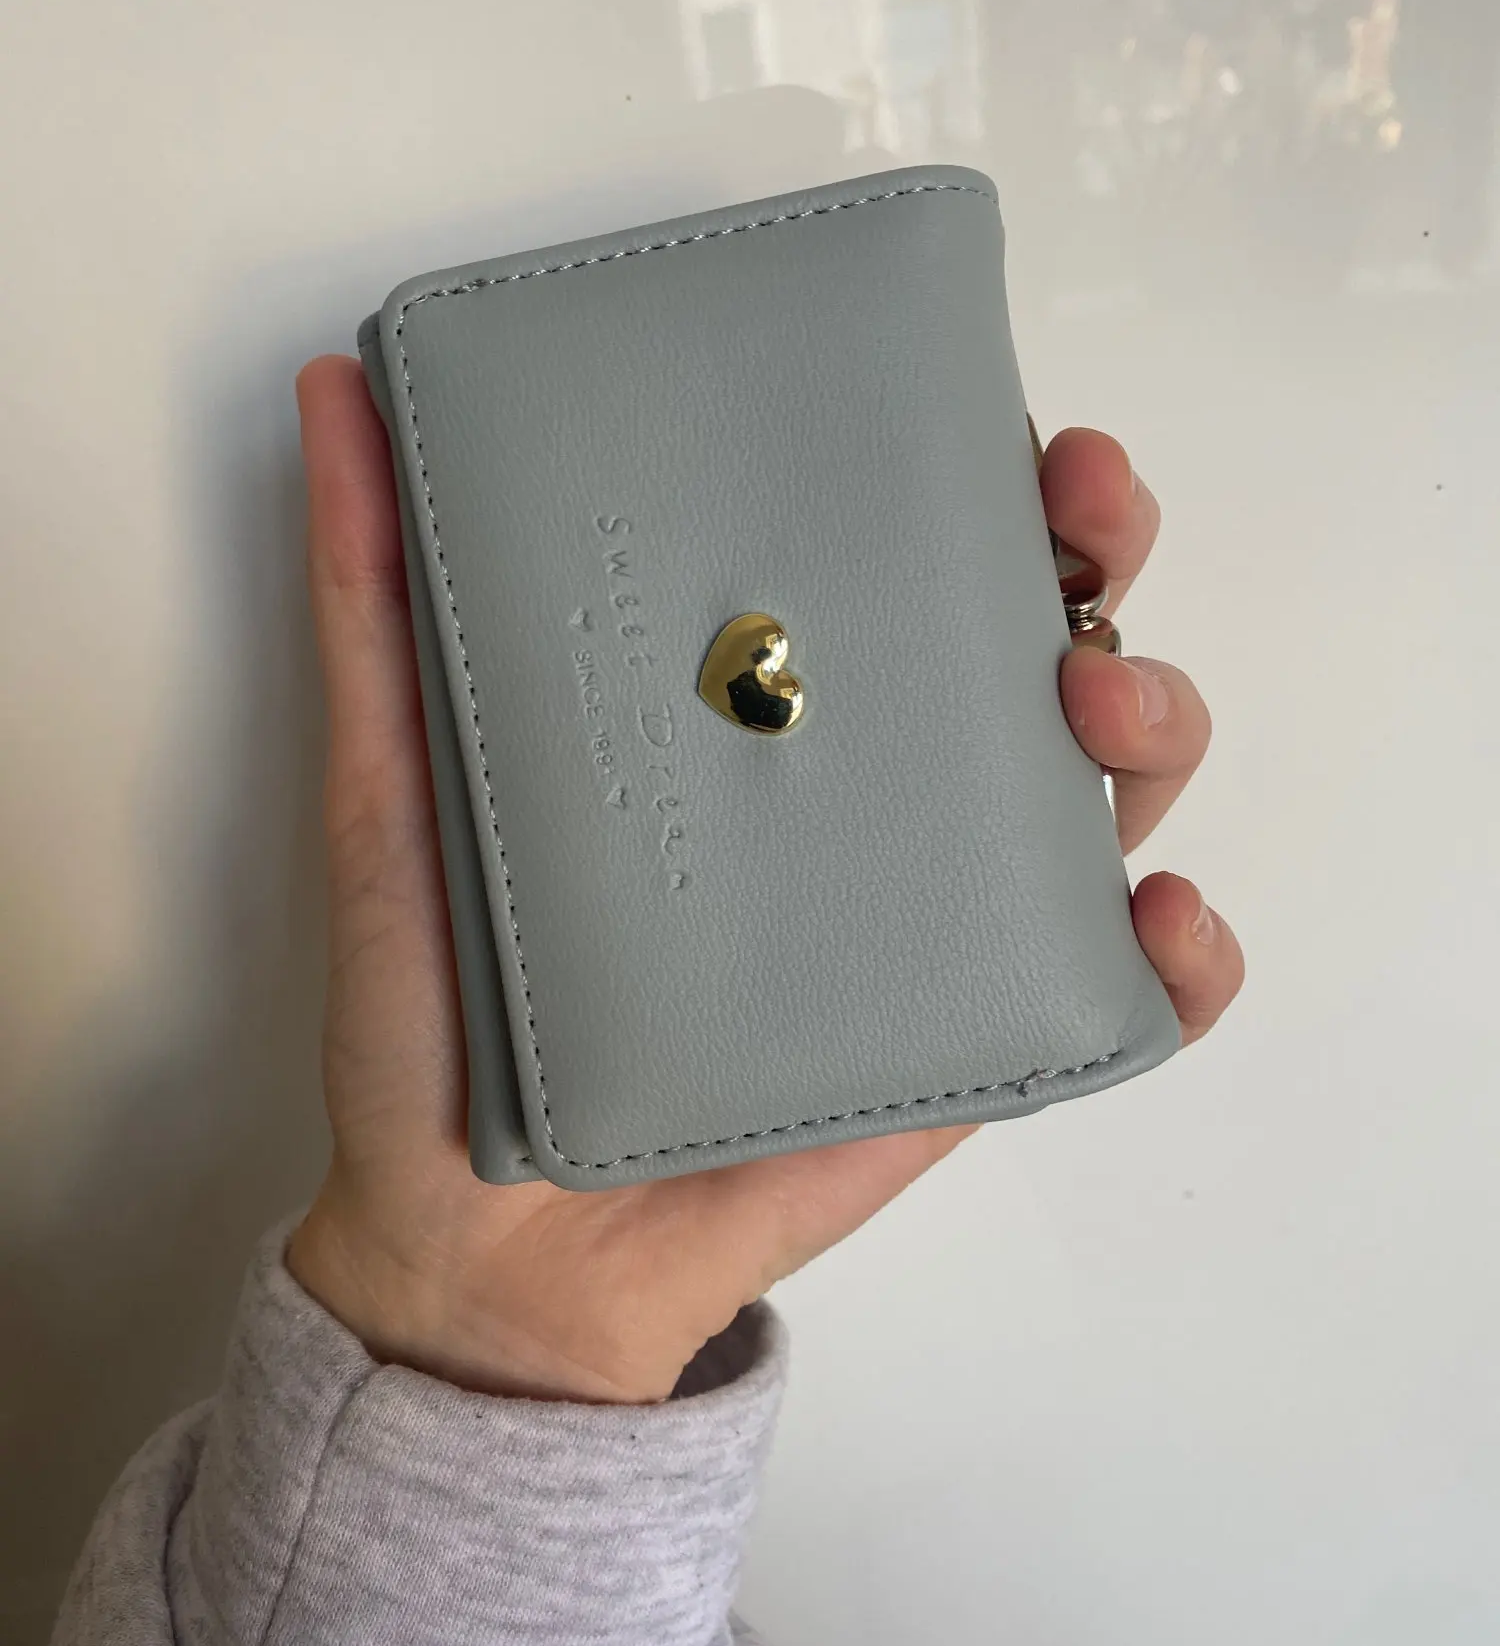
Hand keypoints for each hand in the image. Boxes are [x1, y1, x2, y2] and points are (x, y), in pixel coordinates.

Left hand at [287, 360, 1242, 1402]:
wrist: (488, 1254)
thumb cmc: (446, 1012)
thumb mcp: (395, 791)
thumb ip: (375, 606)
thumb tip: (336, 391)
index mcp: (756, 709)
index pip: (899, 554)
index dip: (977, 470)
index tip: (997, 421)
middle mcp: (863, 791)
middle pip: (1034, 638)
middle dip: (1098, 554)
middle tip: (1084, 519)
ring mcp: (928, 915)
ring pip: (1105, 783)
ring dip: (1154, 716)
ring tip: (1100, 712)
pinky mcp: (967, 1044)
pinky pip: (1121, 991)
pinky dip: (1183, 955)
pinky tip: (1166, 922)